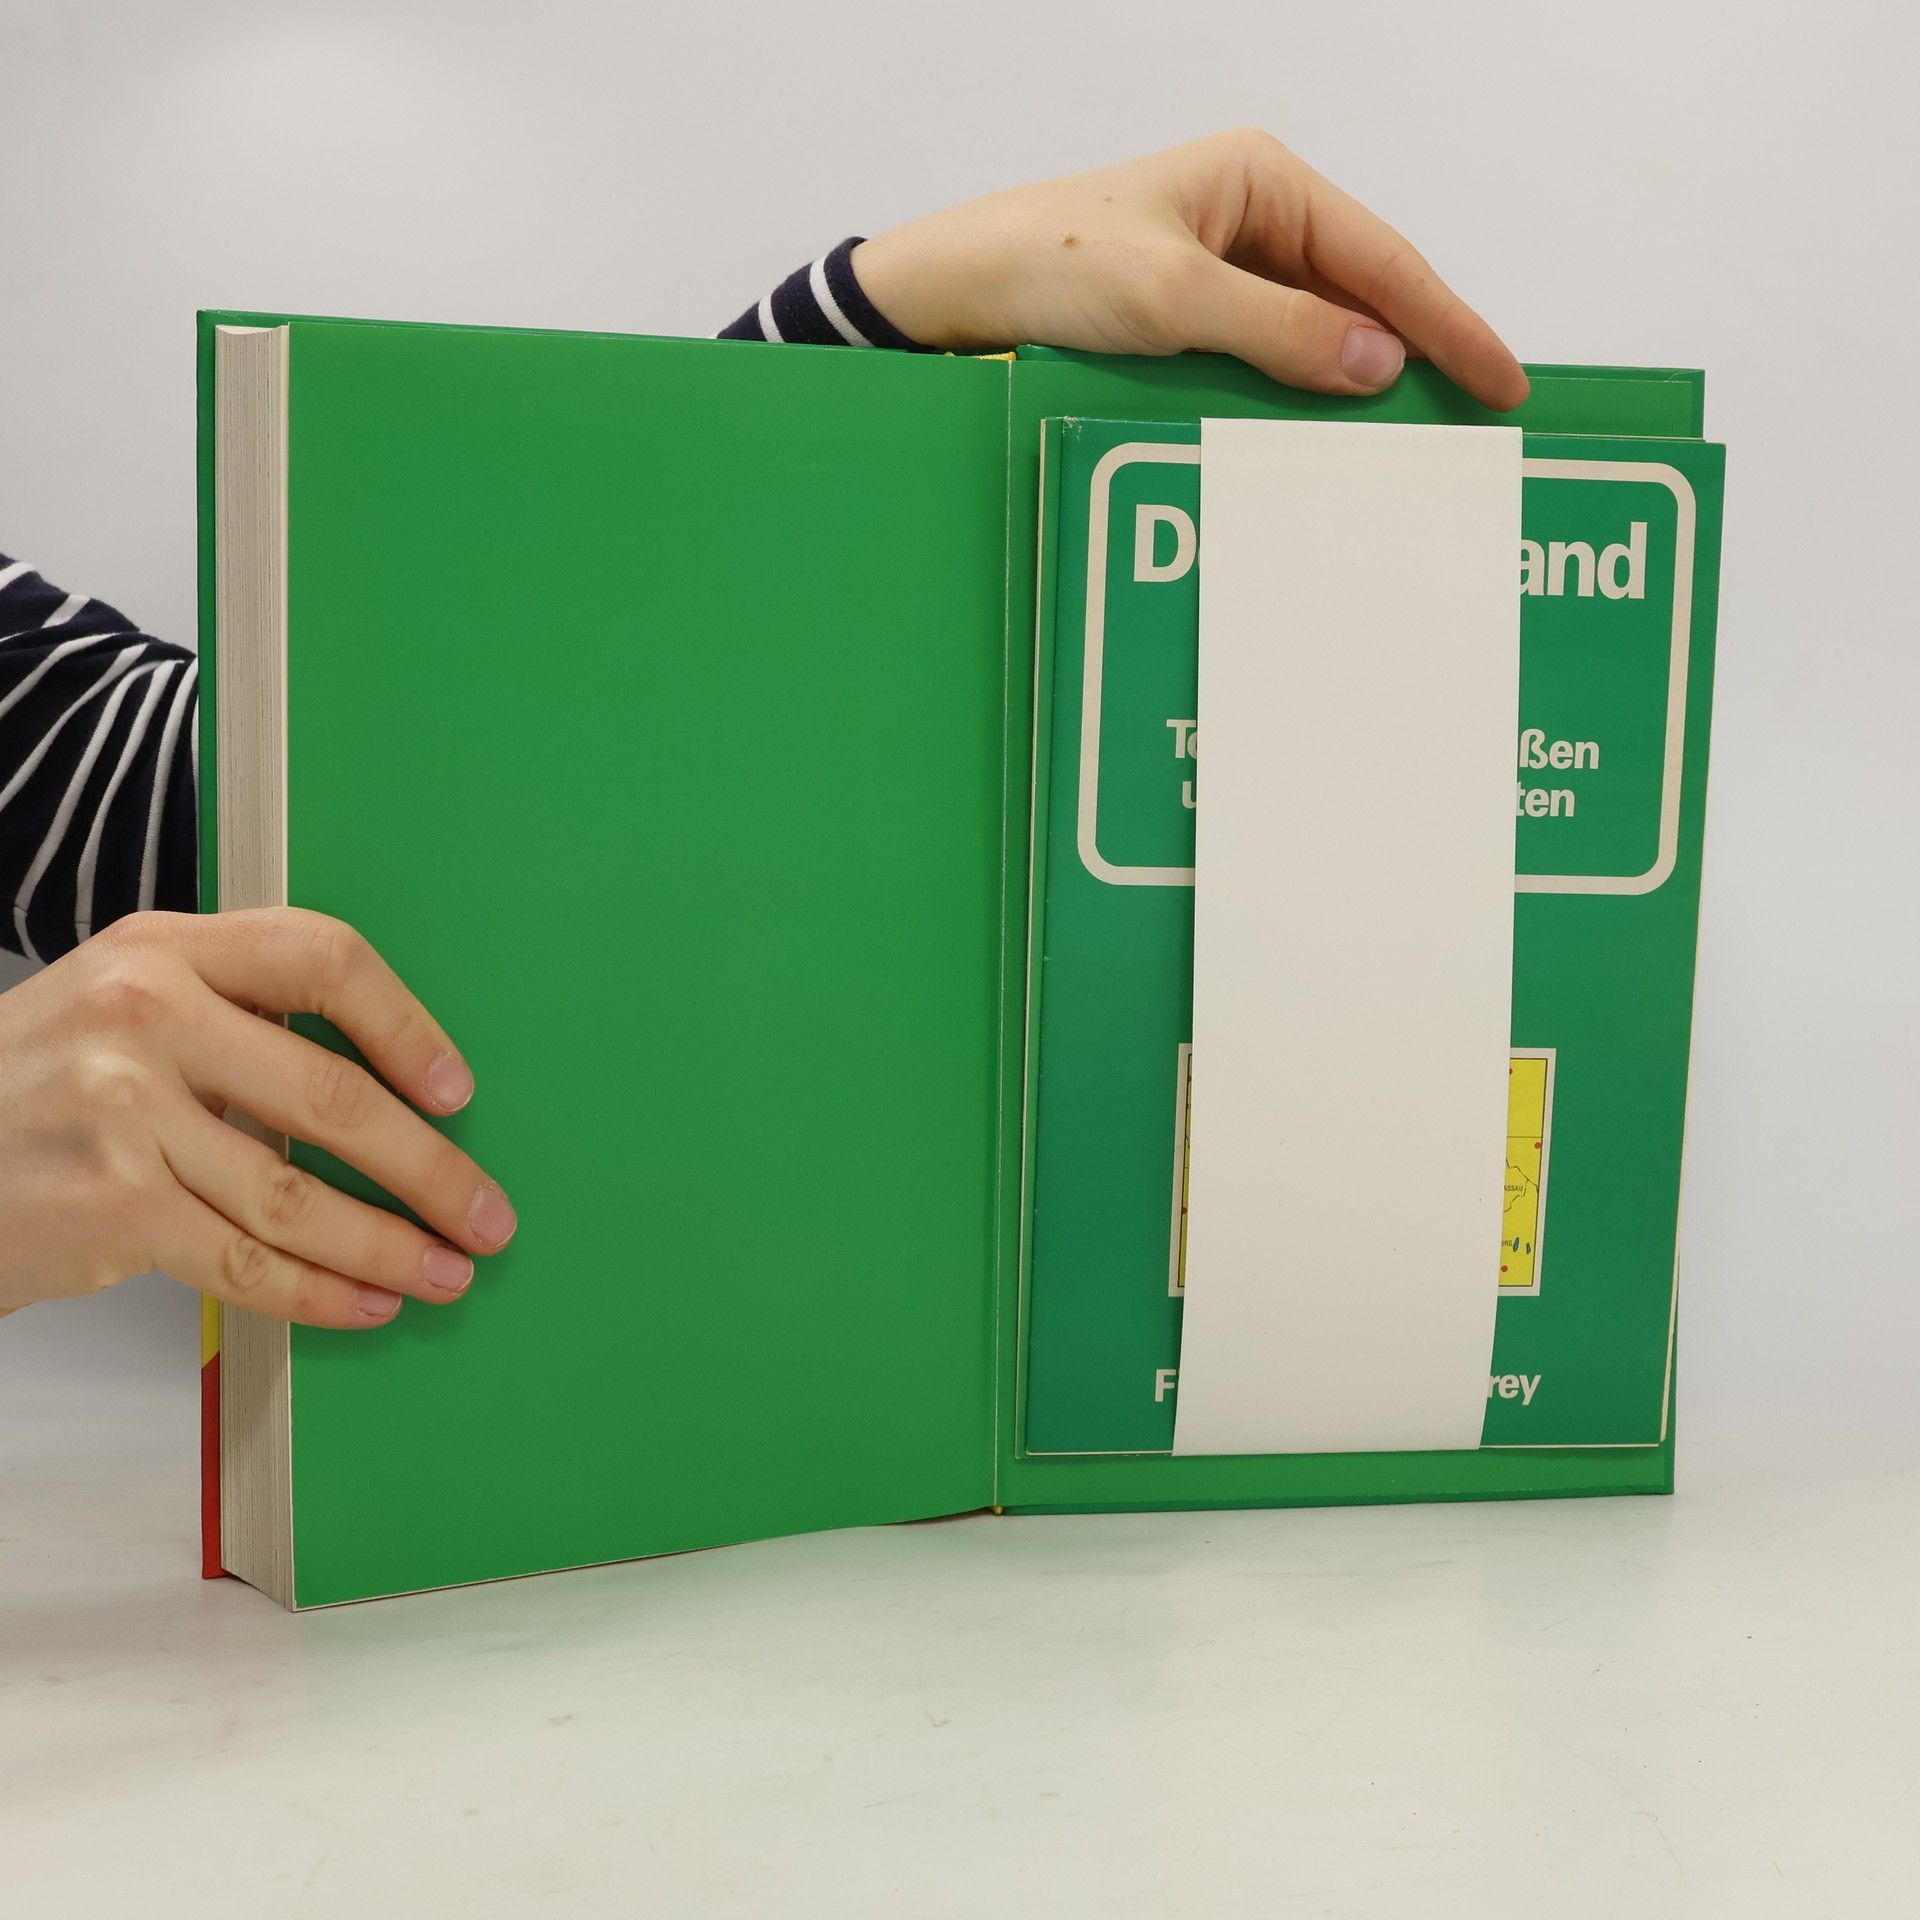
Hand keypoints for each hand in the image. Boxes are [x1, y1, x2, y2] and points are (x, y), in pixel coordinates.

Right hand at [0, 909, 514, 1326]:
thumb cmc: (42, 1082)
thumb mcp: (125, 1000)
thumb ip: (238, 1011)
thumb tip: (394, 1087)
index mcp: (168, 949)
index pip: (323, 960)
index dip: (406, 1027)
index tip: (458, 1090)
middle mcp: (146, 1018)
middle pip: (333, 1096)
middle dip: (431, 1169)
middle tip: (486, 1214)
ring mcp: (123, 1113)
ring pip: (298, 1196)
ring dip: (391, 1245)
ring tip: (445, 1272)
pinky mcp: (110, 1207)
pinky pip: (246, 1261)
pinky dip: (320, 1291)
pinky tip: (366, 1303)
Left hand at [853, 129, 1527, 410]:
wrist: (951, 295)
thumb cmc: (1048, 266)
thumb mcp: (1172, 298)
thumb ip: (1279, 331)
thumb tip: (1379, 362)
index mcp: (1260, 182)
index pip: (1381, 257)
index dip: (1448, 322)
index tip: (1500, 380)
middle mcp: (1250, 220)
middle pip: (1359, 295)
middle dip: (1415, 356)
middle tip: (1473, 424)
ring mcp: (1221, 272)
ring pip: (1316, 336)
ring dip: (1354, 387)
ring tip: (1410, 445)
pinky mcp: (1190, 322)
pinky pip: (1268, 362)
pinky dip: (1298, 399)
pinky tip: (1322, 440)